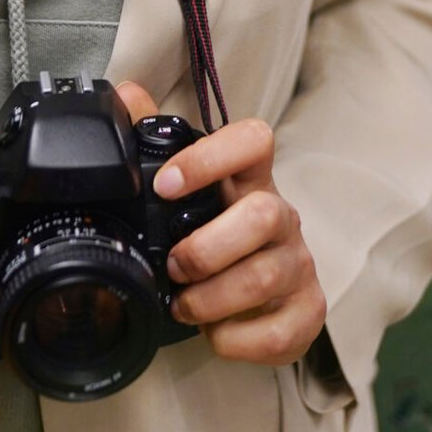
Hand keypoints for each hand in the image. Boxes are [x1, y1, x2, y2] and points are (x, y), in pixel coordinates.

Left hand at [113, 83, 326, 367]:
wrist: (257, 296)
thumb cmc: (215, 232)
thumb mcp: (185, 191)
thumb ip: (153, 139)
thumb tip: (125, 92)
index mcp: (250, 179)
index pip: (254, 141)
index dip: (211, 158)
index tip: (165, 185)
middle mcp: (282, 217)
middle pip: (264, 214)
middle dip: (208, 247)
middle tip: (174, 266)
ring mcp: (298, 265)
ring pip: (265, 276)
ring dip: (212, 298)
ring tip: (184, 305)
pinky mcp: (307, 312)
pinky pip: (278, 331)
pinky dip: (236, 339)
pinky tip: (216, 333)